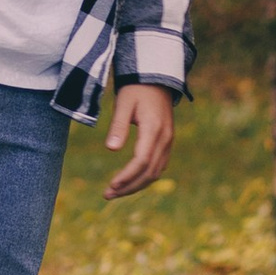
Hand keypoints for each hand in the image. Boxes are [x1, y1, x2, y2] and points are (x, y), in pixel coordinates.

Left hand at [103, 83, 174, 198]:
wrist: (156, 78)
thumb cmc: (136, 89)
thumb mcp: (123, 103)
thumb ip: (118, 126)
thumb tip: (111, 149)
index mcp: (154, 129)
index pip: (142, 161)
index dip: (127, 176)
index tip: (111, 186)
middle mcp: (165, 138)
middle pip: (149, 172)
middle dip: (129, 187)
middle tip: (107, 195)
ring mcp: (168, 141)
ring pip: (155, 172)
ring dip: (136, 185)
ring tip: (114, 192)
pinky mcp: (166, 142)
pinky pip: (158, 166)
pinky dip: (144, 177)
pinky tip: (129, 181)